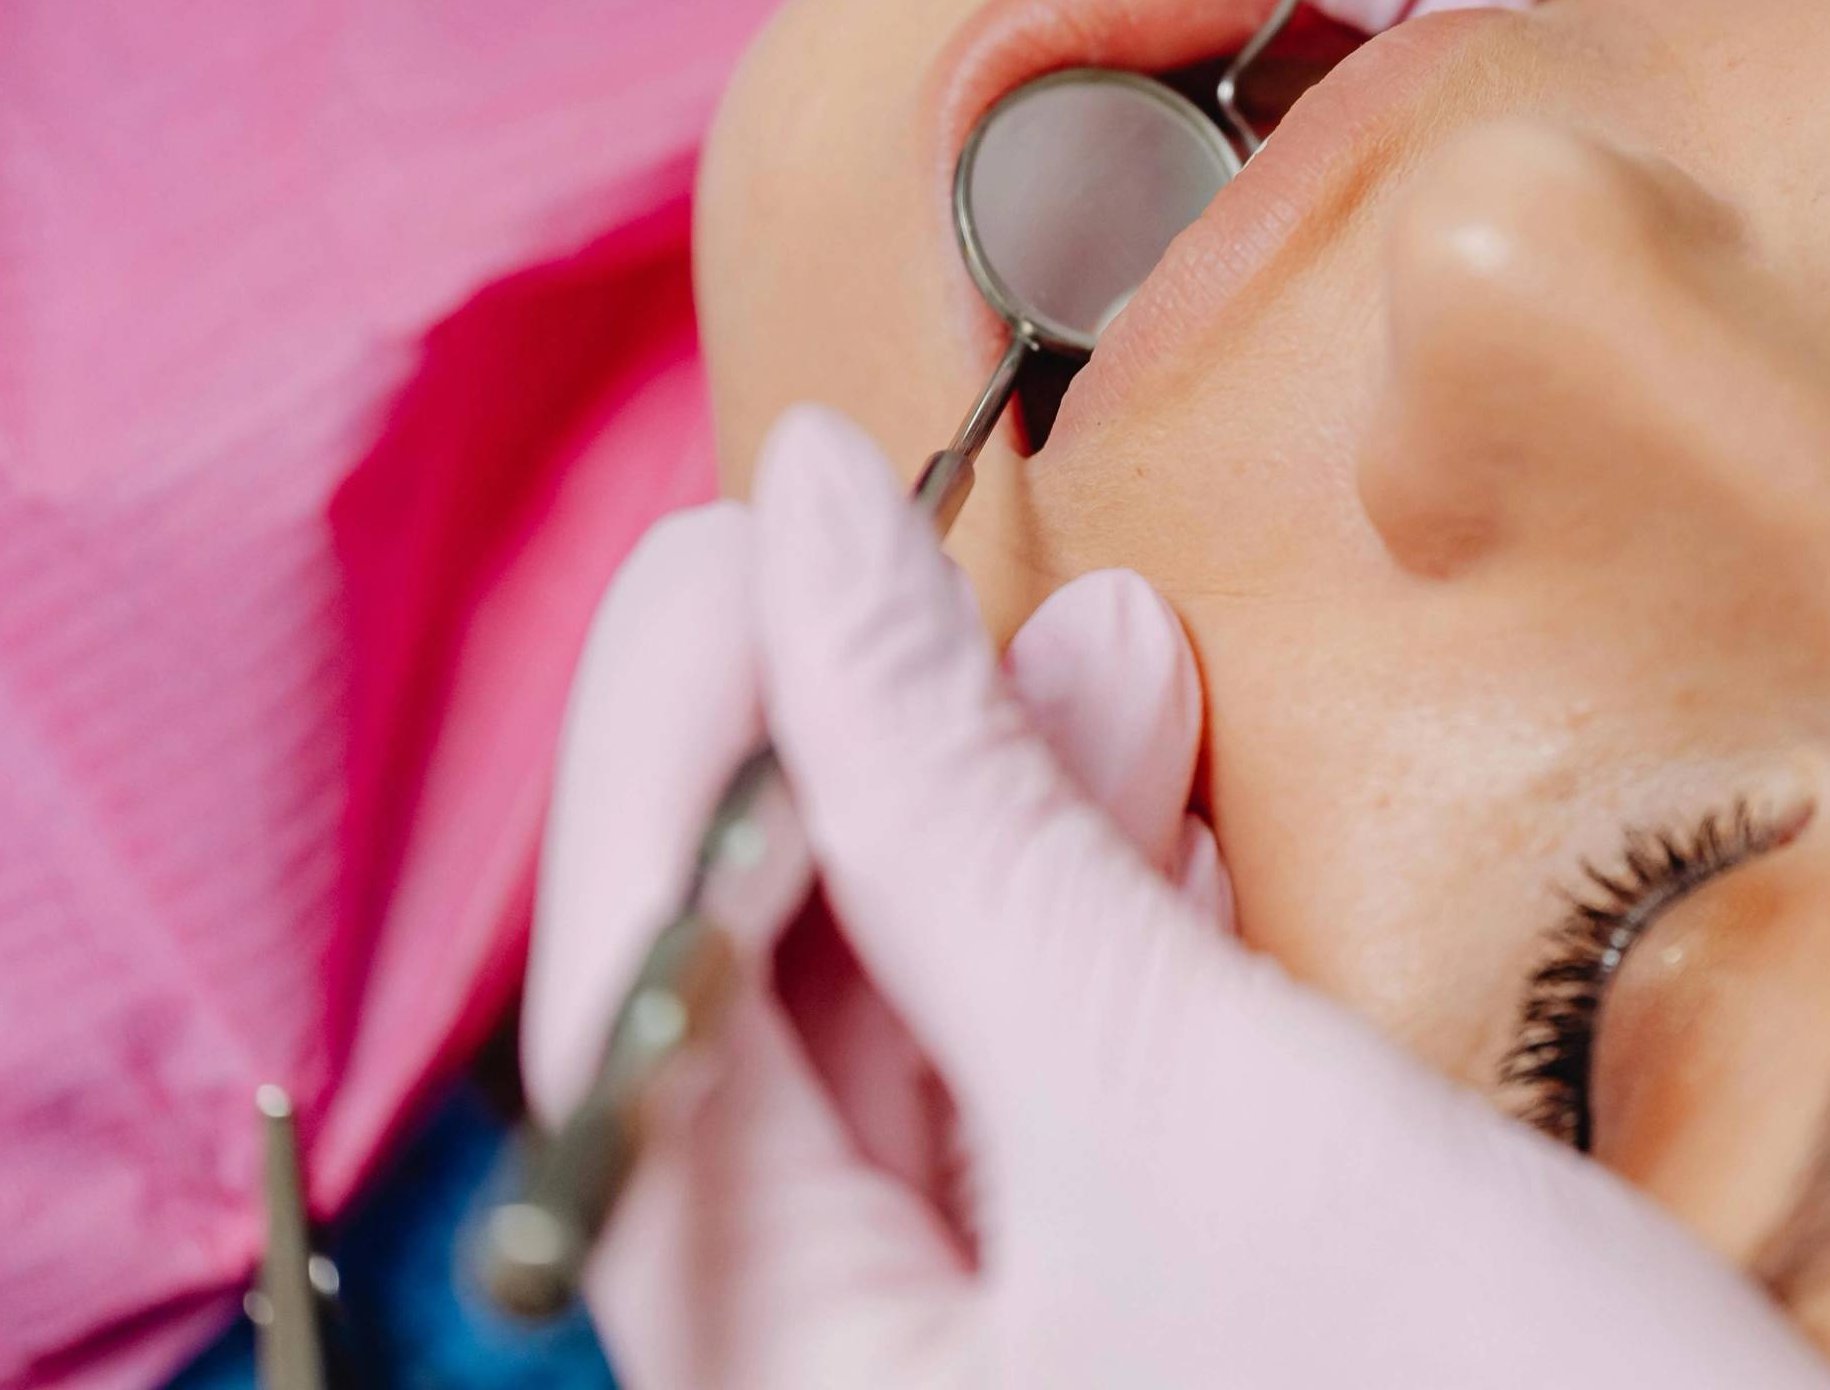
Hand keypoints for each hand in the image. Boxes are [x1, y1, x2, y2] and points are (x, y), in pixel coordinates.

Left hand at [525, 406, 1829, 1387]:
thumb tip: (813, 538)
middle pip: (761, 1028)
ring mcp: (1010, 1366)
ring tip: (1100, 635)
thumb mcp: (1197, 1099)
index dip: (679, 744)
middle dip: (853, 759)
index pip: (632, 1022)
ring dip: (998, 822)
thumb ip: (966, 824)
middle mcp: (859, 1388)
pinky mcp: (1148, 1333)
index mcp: (787, 1386)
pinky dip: (1096, 934)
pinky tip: (1155, 795)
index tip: (764, 525)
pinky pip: (1054, 1107)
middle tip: (911, 547)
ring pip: (921, 1051)